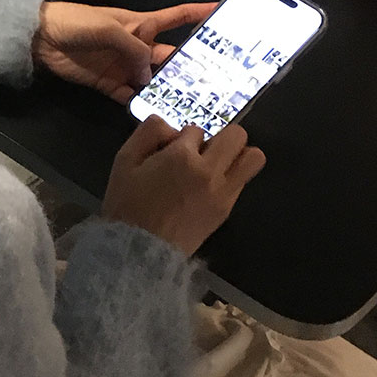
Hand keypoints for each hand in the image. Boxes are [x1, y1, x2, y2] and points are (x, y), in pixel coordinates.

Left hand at [33, 0, 217, 103]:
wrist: (40, 37)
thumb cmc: (76, 23)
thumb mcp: (109, 29)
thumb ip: (134, 48)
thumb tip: (151, 73)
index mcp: (142, 24)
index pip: (178, 16)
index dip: (201, 13)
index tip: (226, 15)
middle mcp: (138, 45)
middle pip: (171, 56)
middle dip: (191, 65)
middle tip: (217, 81)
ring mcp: (124, 66)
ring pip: (154, 79)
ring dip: (169, 89)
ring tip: (192, 103)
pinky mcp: (109, 84)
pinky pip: (130, 96)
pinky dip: (141, 104)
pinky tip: (157, 114)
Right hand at [102, 116, 266, 255]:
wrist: (139, 250)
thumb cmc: (127, 205)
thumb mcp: (123, 161)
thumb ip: (147, 132)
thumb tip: (171, 126)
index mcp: (181, 156)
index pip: (195, 129)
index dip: (182, 138)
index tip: (170, 152)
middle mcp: (208, 170)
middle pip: (237, 134)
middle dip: (219, 138)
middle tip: (201, 153)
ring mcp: (222, 191)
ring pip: (254, 157)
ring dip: (238, 156)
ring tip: (217, 166)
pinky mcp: (226, 209)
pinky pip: (244, 182)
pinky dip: (232, 178)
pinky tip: (209, 187)